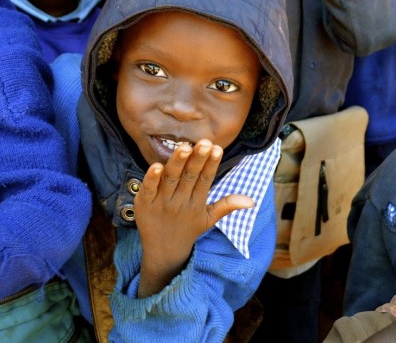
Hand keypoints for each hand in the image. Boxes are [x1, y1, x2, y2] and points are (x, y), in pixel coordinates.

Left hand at [134, 140, 253, 296]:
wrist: (162, 253)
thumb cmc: (187, 229)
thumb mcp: (209, 218)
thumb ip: (227, 206)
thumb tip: (251, 201)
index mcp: (196, 202)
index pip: (205, 180)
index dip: (211, 164)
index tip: (217, 148)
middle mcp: (180, 201)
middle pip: (189, 176)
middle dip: (197, 159)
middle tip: (204, 142)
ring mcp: (161, 202)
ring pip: (170, 179)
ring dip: (178, 163)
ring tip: (185, 147)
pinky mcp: (144, 204)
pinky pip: (148, 189)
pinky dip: (151, 178)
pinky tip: (156, 166)